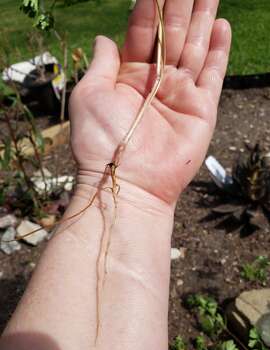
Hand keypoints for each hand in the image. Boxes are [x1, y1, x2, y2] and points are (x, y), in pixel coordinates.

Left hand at [69, 0, 230, 204]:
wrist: (127, 184)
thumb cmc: (101, 142)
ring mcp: (180, 95)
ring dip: (201, 18)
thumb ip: (101, 63)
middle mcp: (156, 83)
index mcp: (128, 77)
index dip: (150, 6)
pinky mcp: (201, 110)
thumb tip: (105, 38)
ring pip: (195, 48)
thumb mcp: (89, 95)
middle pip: (172, 35)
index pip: (143, 32)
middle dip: (180, 5)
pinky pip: (214, 75)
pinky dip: (219, 50)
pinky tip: (221, 25)